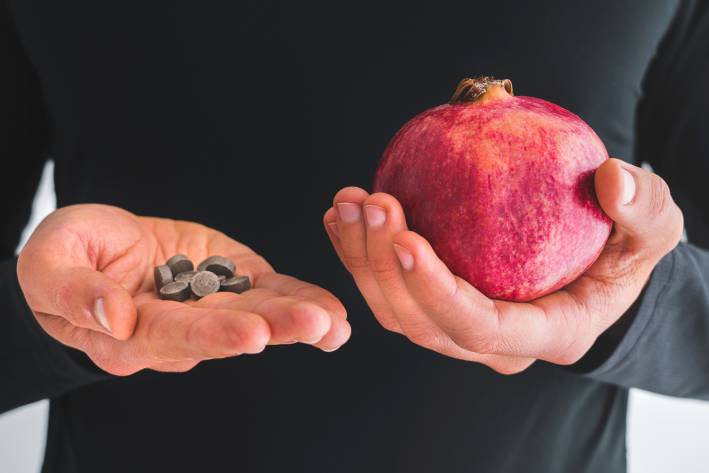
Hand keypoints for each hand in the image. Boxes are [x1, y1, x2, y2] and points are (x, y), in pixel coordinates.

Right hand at [18, 204, 349, 374]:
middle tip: (315, 325)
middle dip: (274, 328)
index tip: (251, 334)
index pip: (172, 338)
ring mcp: (210, 307)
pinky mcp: (233, 282)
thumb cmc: (68, 257)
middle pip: (228, 333)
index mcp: (130, 335)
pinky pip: (269, 294)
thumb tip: (117, 316)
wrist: (100, 248)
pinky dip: (301, 299)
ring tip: (334, 323)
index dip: (212, 336)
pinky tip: (333, 313)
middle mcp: (179, 330)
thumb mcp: (49, 264)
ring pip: (257, 316)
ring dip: (298, 319)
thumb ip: (74, 292)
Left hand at [323, 159, 681, 373]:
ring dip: (360, 259)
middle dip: (384, 267)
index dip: (437, 292)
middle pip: (421, 323)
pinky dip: (358, 254)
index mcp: (543, 333)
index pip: (479, 328)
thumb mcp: (653, 230)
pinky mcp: (435, 304)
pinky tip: (343, 214)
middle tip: (371, 202)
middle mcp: (490, 343)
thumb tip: (612, 180)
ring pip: (393, 311)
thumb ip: (645, 209)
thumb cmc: (624, 254)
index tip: (406, 239)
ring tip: (346, 203)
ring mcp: (458, 328)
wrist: (595, 269)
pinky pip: (388, 288)